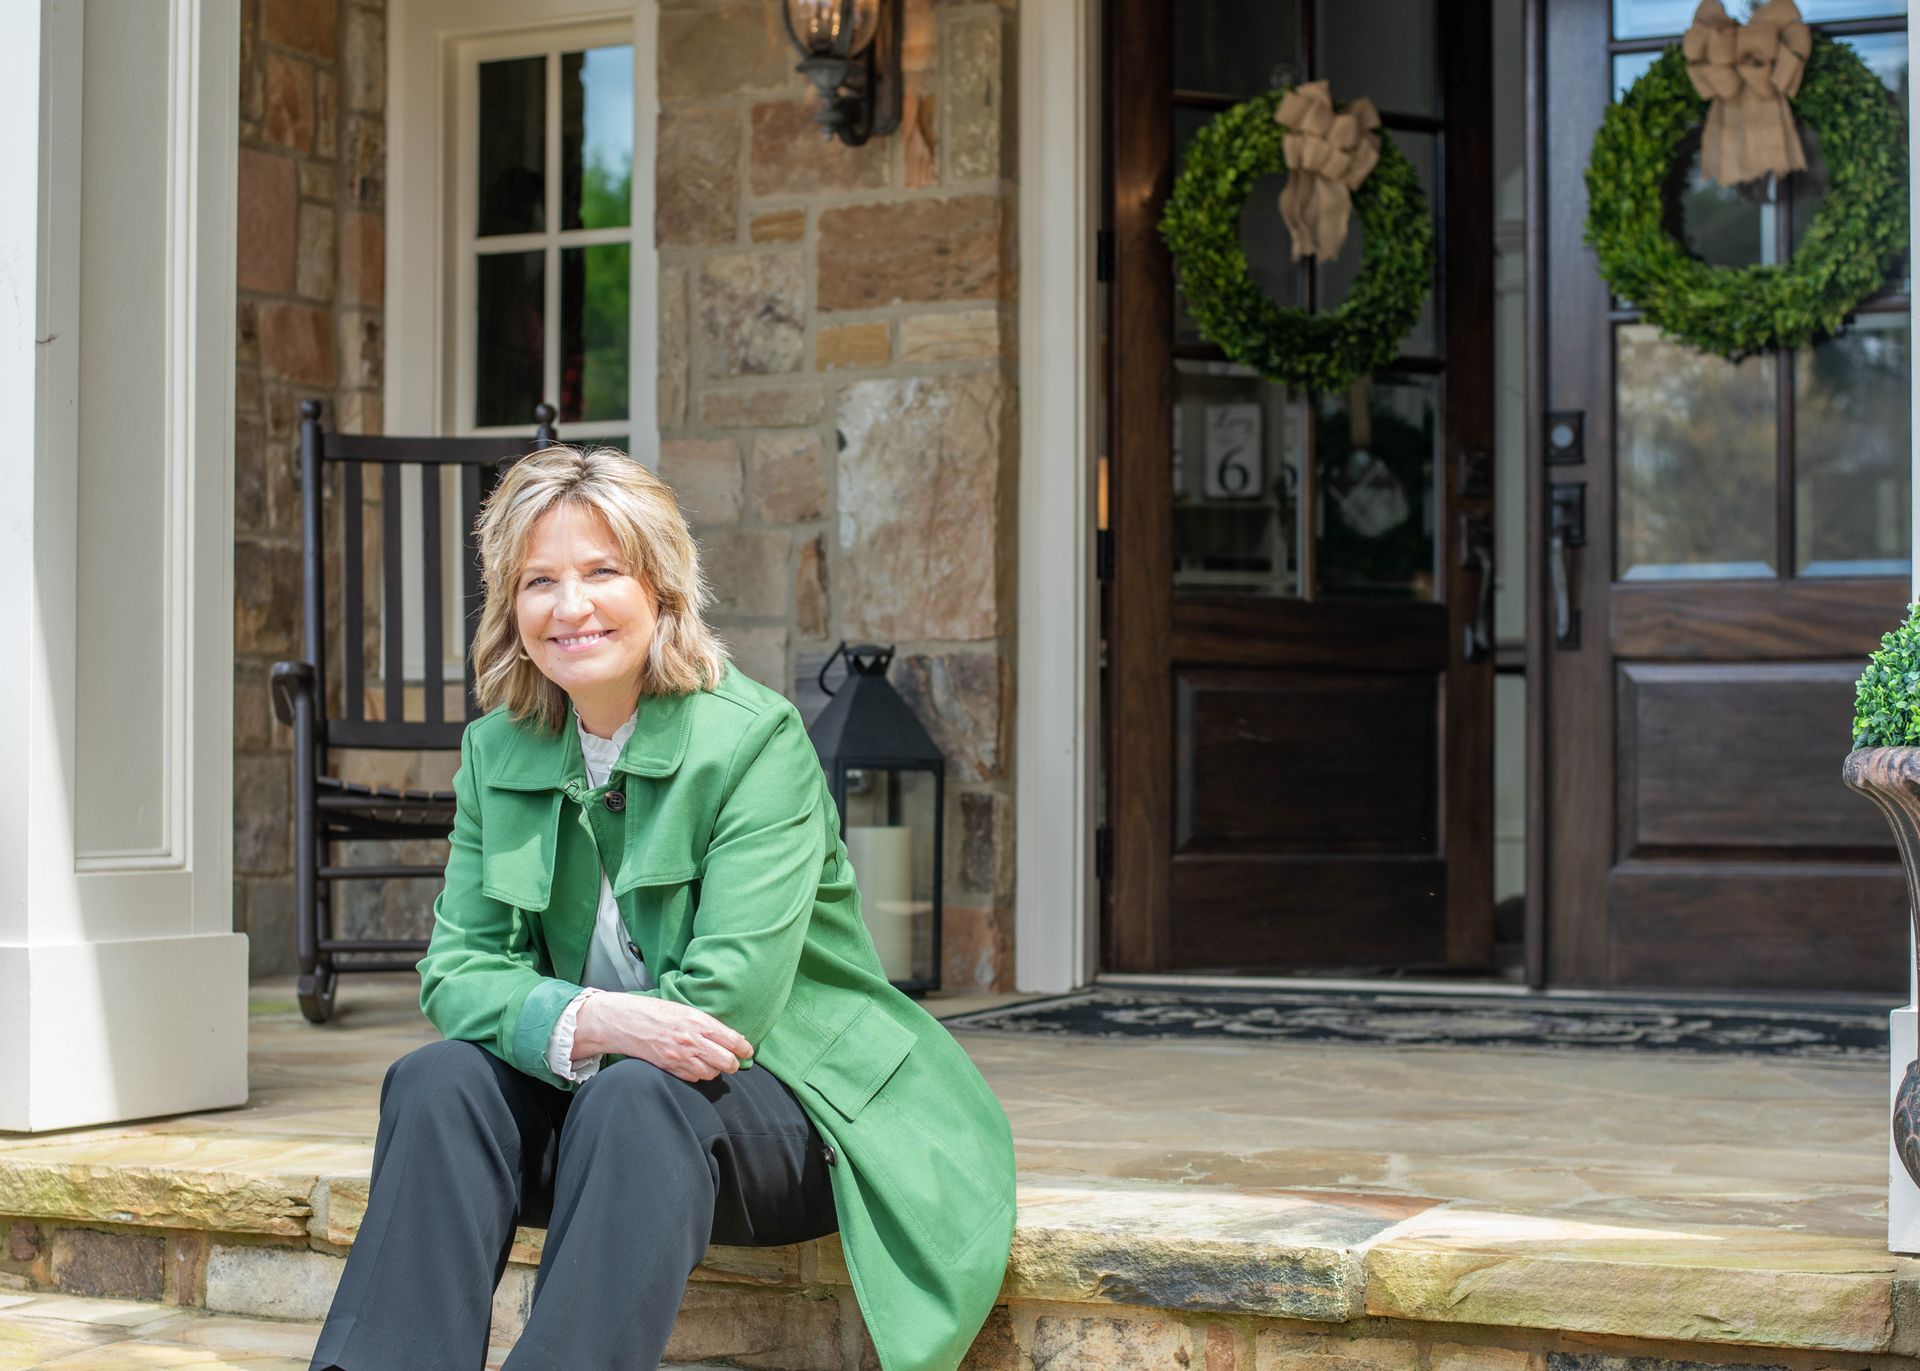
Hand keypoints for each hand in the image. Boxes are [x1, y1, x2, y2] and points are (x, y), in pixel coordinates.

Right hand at [573, 992, 753, 1082]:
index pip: (732, 1040)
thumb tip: (729, 1037)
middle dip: (734, 1064)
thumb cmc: (657, 1012)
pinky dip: (699, 1074)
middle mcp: (693, 1041)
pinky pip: (694, 1077)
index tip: (747, 1051)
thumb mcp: (686, 1010)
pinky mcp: (671, 1068)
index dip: (744, 1049)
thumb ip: (707, 1024)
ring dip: (716, 1070)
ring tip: (714, 1064)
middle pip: (727, 1062)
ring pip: (712, 1073)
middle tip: (734, 1062)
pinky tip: (697, 1066)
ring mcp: (681, 1057)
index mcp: (699, 1022)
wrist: (628, 1021)